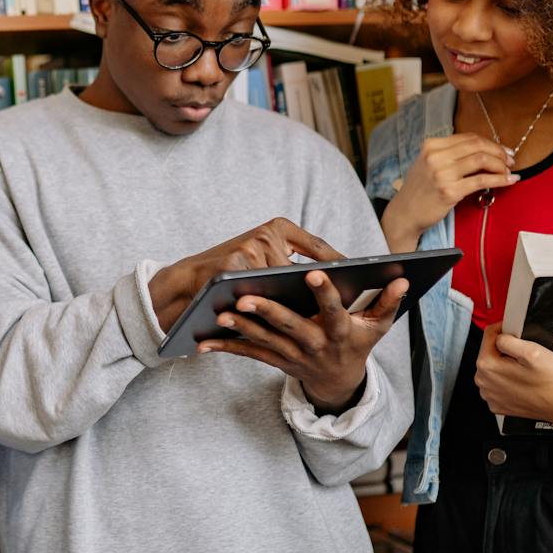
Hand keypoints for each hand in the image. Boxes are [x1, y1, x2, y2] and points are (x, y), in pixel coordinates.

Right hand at [150, 218, 342, 332]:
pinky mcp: (235, 267)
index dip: (341, 266)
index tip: (366, 280)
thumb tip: (332, 282)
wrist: (187, 283)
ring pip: (287, 285)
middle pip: (306, 268)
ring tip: (325, 321)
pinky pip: (264, 295)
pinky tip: (293, 326)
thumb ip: (288, 264)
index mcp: (278, 227)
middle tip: (351, 304)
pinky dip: (278, 310)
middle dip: (325, 289)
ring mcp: (250, 249)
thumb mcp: (261, 259)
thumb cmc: (231, 274)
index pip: (318, 247)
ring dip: (304, 304)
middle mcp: (266, 234)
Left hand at [202, 268, 408, 413]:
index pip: (333, 310)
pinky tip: (204, 342)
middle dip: (268, 312)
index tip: (313, 273)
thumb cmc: (358, 343)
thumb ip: (389, 302)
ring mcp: (294, 355)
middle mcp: (315, 344)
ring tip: (220, 313)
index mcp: (340, 332)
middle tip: (246, 297)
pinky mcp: (276, 361)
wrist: (339, 382)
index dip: (325, 293)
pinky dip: (226, 348)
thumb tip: (402, 279)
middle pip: (290, 326)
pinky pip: (249, 354)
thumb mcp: (378, 327)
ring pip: (265, 341)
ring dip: (241, 329)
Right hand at [381, 134, 515, 251]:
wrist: (405, 213)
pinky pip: (482, 181)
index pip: (469, 137)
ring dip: (500, 165)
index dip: (490, 142)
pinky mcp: (450, 191)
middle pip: (477, 146)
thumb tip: (485, 151)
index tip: (503, 150)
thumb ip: (450, 154)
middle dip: (499, 152)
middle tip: (510, 160)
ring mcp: (442, 174)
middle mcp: (435, 157)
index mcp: (431, 146)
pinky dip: (499, 180)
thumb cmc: (420, 190)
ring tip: (508, 171)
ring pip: (482, 160)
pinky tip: (508, 181)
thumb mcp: (429, 164)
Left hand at [474, 323, 552, 425]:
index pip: (489, 336)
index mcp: (488, 366)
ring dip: (505, 366)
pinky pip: (499, 385)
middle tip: (525, 352)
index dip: (504, 329)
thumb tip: (500, 336)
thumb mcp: (533, 351)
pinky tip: (523, 381)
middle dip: (504, 349)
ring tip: (525, 369)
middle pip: (490, 353)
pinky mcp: (498, 404)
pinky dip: (508, 381)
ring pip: (494, 370)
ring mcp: (490, 395)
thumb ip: (509, 340)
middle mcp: (484, 382)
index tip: (515, 330)